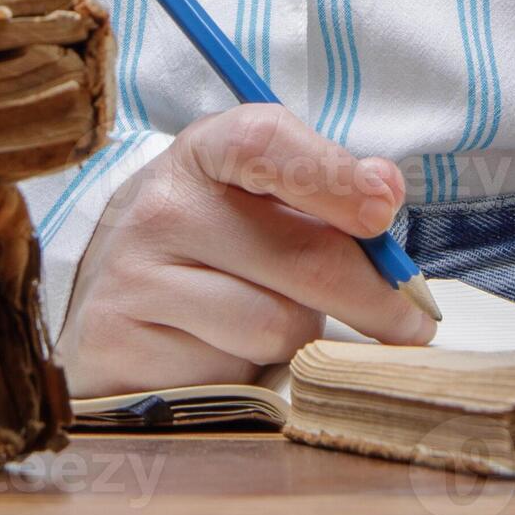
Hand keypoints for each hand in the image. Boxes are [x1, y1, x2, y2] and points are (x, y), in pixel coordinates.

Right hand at [57, 105, 434, 395]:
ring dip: (300, 336)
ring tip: (270, 323)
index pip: (266, 142)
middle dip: (373, 296)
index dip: (335, 175)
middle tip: (408, 321)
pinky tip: (224, 353)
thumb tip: (386, 191)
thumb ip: (324, 194)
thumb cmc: (208, 250)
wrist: (105, 308)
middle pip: (302, 255)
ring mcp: (135, 276)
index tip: (385, 211)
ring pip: (277, 326)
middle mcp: (162, 207)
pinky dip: (250, 372)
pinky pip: (233, 371)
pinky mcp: (123, 344)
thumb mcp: (258, 202)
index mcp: (203, 152)